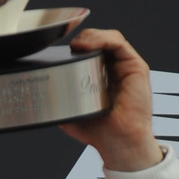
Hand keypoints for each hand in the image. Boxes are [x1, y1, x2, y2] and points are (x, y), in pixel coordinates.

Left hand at [59, 29, 162, 172]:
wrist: (119, 142)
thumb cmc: (101, 132)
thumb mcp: (72, 114)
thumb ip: (60, 104)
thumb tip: (42, 99)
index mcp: (102, 77)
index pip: (91, 50)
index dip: (78, 45)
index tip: (63, 51)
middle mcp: (116, 69)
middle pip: (100, 40)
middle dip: (82, 38)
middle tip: (69, 47)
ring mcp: (126, 67)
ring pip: (109, 38)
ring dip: (91, 36)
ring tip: (78, 44)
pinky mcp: (136, 67)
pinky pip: (119, 43)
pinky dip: (103, 39)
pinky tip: (89, 45)